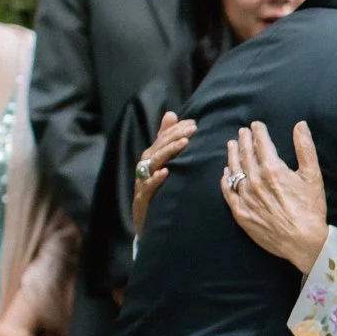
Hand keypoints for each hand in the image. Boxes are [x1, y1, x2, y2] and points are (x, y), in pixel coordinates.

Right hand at [129, 110, 194, 238]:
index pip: (162, 139)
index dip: (176, 130)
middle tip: (192, 129)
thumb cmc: (156, 188)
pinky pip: (148, 187)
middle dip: (175, 137)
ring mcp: (142, 183)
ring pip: (153, 164)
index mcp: (151, 158)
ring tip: (183, 143)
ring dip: (168, 153)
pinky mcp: (142, 199)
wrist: (147, 221)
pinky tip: (165, 172)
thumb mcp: (161, 163)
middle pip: (158, 148)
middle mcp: (145, 167)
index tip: (193, 124)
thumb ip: (165, 140)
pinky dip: (155, 179)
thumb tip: (171, 114)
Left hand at [223, 122, 328, 273]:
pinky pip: (228, 192)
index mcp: (273, 170)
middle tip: (242, 132)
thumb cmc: (311, 209)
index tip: (256, 125)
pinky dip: (226, 179)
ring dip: (232, 155)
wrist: (302, 241)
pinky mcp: (241, 213)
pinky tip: (226, 172)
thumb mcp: (313, 176)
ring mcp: (245, 197)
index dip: (258, 132)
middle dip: (244, 140)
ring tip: (231, 145)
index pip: (261, 144)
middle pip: (245, 155)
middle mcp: (255, 181)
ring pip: (234, 170)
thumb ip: (305, 148)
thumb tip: (300, 125)